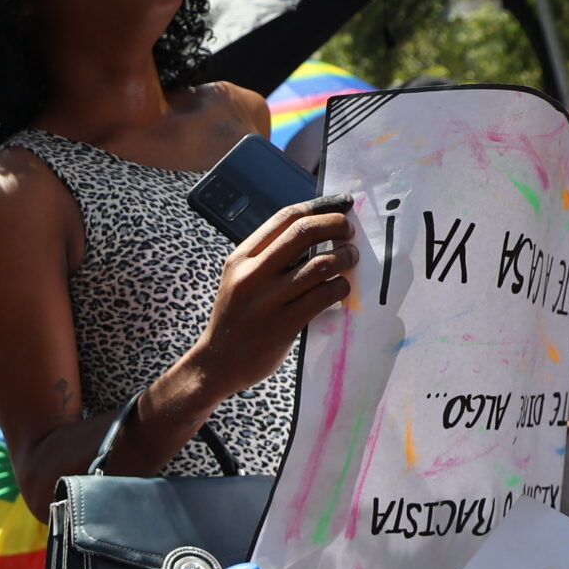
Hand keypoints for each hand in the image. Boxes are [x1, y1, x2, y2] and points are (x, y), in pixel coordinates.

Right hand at [192, 195, 357, 398]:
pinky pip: (324, 296)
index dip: (320, 206)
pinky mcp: (284, 326)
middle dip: (335, 225)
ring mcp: (267, 301)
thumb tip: (314, 232)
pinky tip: (341, 288)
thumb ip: (267, 257)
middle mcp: (251, 275)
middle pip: (303, 233)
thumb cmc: (236, 318)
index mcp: (240, 259)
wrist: (217, 364)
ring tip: (351, 259)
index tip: (341, 204)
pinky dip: (340, 287)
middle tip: (349, 231)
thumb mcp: (239, 280)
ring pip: (319, 265)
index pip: (285, 218)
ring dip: (345, 257)